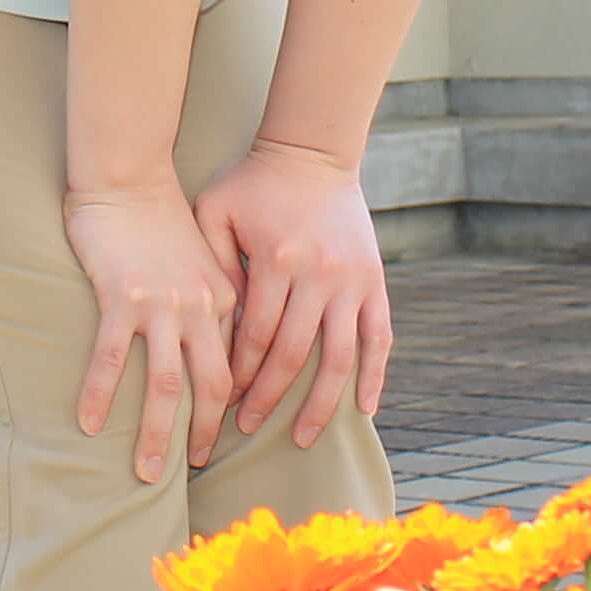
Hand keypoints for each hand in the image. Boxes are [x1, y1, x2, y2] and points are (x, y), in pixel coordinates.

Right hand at [67, 182, 242, 485]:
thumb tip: (218, 344)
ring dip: (156, 434)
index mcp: (224, 299)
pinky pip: (110, 358)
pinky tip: (86, 424)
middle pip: (211, 386)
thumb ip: (216, 298)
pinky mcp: (122, 298)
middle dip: (205, 433)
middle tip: (196, 467)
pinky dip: (99, 394)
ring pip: (165, 385)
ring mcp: (162, 306)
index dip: (231, 407)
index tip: (222, 437)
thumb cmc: (160, 219)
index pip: (234, 366)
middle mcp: (201, 308)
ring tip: (146, 473)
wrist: (128, 178)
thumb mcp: (206, 257)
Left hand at [198, 142, 392, 448]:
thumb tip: (217, 327)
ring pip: (339, 357)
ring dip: (321, 403)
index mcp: (277, 262)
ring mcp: (352, 280)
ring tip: (301, 437)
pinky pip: (379, 337)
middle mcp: (319, 275)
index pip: (255, 336)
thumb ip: (211, 265)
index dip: (239, 375)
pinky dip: (373, 375)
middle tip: (247, 428)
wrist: (312, 154)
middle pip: (293, 354)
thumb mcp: (214, 212)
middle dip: (268, 397)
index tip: (222, 403)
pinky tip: (364, 409)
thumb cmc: (252, 184)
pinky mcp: (375, 280)